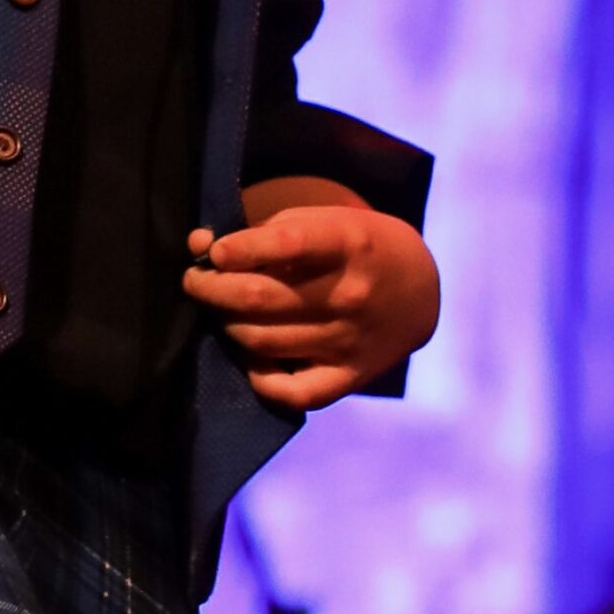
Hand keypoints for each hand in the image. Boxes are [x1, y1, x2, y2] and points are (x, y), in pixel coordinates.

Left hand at [182, 206, 440, 411]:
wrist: (417, 290)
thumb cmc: (354, 245)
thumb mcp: (321, 221)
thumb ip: (262, 231)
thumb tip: (198, 246)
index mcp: (349, 243)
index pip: (287, 244)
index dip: (238, 248)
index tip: (215, 251)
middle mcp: (351, 294)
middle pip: (259, 298)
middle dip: (210, 289)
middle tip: (195, 281)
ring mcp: (349, 341)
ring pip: (262, 341)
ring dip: (226, 324)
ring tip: (221, 311)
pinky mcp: (348, 377)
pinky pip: (291, 392)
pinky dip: (259, 377)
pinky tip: (253, 355)